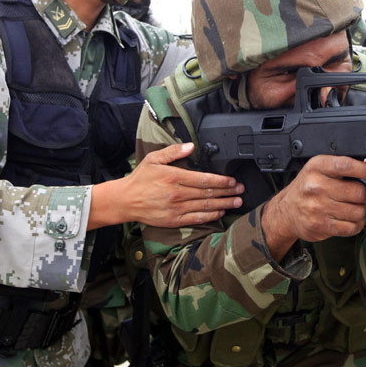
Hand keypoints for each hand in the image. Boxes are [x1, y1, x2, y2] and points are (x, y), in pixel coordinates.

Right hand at [90, 143, 243, 229]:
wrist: (124, 201)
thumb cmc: (140, 179)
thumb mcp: (154, 158)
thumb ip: (173, 151)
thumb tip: (191, 146)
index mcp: (174, 177)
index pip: (204, 179)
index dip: (222, 180)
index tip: (233, 180)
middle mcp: (177, 193)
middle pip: (208, 192)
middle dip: (228, 192)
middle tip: (241, 190)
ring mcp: (176, 208)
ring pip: (206, 206)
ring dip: (224, 204)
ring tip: (237, 202)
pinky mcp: (173, 220)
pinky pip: (197, 218)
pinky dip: (211, 216)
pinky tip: (220, 212)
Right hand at [262, 155, 365, 258]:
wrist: (286, 211)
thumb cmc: (307, 188)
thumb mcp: (320, 169)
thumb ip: (343, 167)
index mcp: (317, 167)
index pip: (347, 165)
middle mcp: (316, 186)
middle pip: (358, 191)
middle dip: (365, 194)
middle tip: (361, 194)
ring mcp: (318, 207)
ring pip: (358, 211)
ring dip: (361, 210)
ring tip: (352, 207)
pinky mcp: (321, 225)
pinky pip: (352, 227)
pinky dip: (356, 224)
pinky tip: (350, 219)